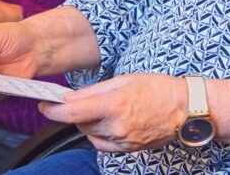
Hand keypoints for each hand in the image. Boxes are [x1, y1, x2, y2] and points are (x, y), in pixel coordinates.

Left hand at [39, 74, 186, 152]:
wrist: (185, 109)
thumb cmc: (157, 88)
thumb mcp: (123, 80)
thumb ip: (93, 91)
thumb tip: (69, 97)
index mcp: (114, 104)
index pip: (73, 112)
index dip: (53, 110)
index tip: (44, 105)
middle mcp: (117, 126)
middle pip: (80, 122)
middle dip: (77, 111)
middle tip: (88, 99)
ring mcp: (123, 141)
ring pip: (90, 133)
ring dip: (90, 122)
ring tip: (109, 108)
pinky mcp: (128, 150)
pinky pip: (102, 144)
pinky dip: (100, 134)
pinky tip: (113, 122)